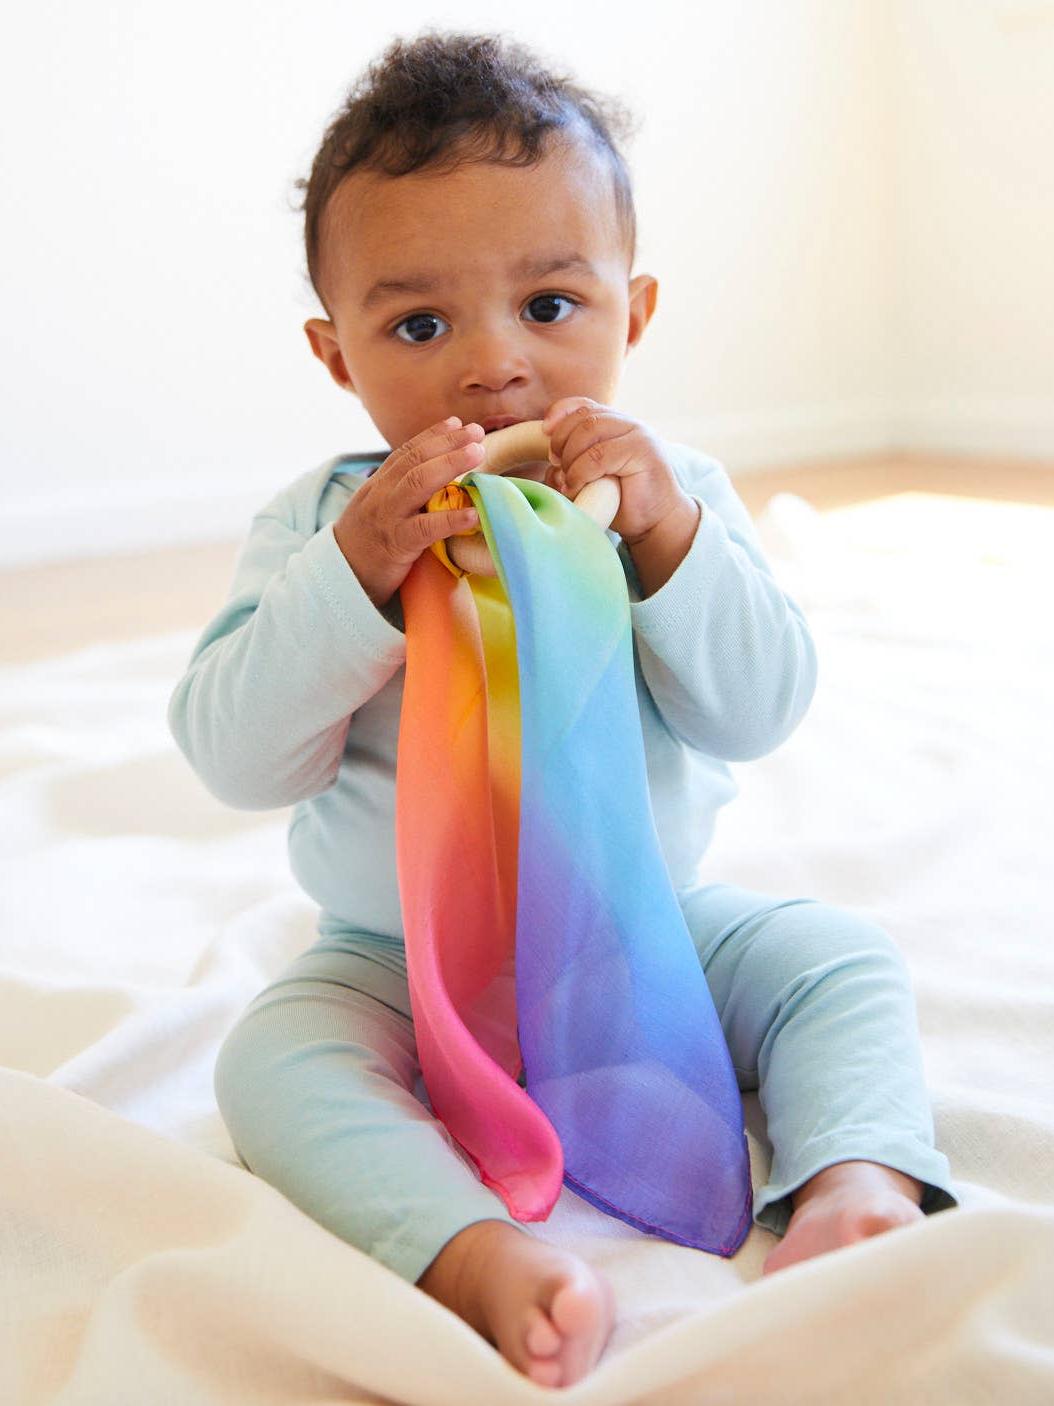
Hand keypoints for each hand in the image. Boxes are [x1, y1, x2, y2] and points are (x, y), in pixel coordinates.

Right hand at [333, 417, 484, 607]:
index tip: (457, 423)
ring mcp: (388, 517)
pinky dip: (450, 519)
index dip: (432, 435)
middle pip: (415, 461)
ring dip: (450, 465)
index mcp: (379, 486)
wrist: (338, 577)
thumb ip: (400, 494)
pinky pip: (425, 528)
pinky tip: (473, 513)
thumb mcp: (378, 511)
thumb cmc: (366, 546)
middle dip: (447, 443)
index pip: (406, 452)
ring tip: (478, 455)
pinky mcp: (396, 544)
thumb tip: (438, 482)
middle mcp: (382, 495)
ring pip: (418, 483)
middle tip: (476, 434)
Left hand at [541, 398, 694, 545]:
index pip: (581, 405)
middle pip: (582, 417)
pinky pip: (599, 455)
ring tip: (569, 481)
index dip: (559, 414)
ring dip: (570, 458)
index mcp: (614, 424)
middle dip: (561, 441)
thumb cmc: (621, 502)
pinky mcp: (643, 452)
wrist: (656, 522)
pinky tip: (578, 486)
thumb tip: (550, 467)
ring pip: (588, 431)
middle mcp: (627, 424)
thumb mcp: (590, 480)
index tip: (545, 434)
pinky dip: (580, 472)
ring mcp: (637, 435)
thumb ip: (570, 467)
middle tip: (557, 466)